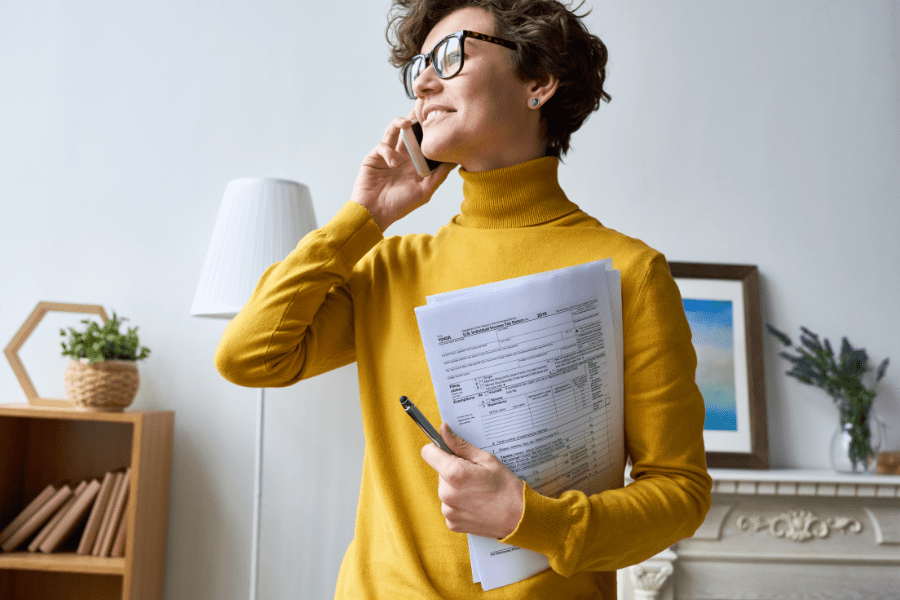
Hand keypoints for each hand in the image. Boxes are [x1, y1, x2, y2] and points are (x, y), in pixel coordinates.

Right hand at [350, 110, 455, 231]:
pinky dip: (388, 151)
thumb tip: (455, 160)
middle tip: (422, 108)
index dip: (431, 130)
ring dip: (400, 123)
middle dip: (416, 118)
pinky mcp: (374, 156)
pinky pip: (383, 145)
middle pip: (411, 131)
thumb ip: (438, 176)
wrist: (374, 213)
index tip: (439, 119)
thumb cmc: (399, 206)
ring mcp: (388, 154)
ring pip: (394, 130)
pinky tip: (392, 164)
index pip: (425, 141)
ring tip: (406, 123)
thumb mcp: (424, 192)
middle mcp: (403, 156)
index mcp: (416, 163)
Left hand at [421, 423, 524, 538]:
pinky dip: (459, 504)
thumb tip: (443, 430)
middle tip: (475, 475)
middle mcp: (446, 493)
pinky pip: (449, 506)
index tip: (450, 451)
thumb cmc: (506, 487)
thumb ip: (461, 445)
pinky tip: (476, 504)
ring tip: (478, 491)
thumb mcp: (487, 460)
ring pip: (444, 489)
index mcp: (454, 473)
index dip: (438, 448)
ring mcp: (448, 510)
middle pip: (439, 472)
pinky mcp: (452, 523)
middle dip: (453, 470)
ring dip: (456, 488)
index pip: (428, 452)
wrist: (519, 518)